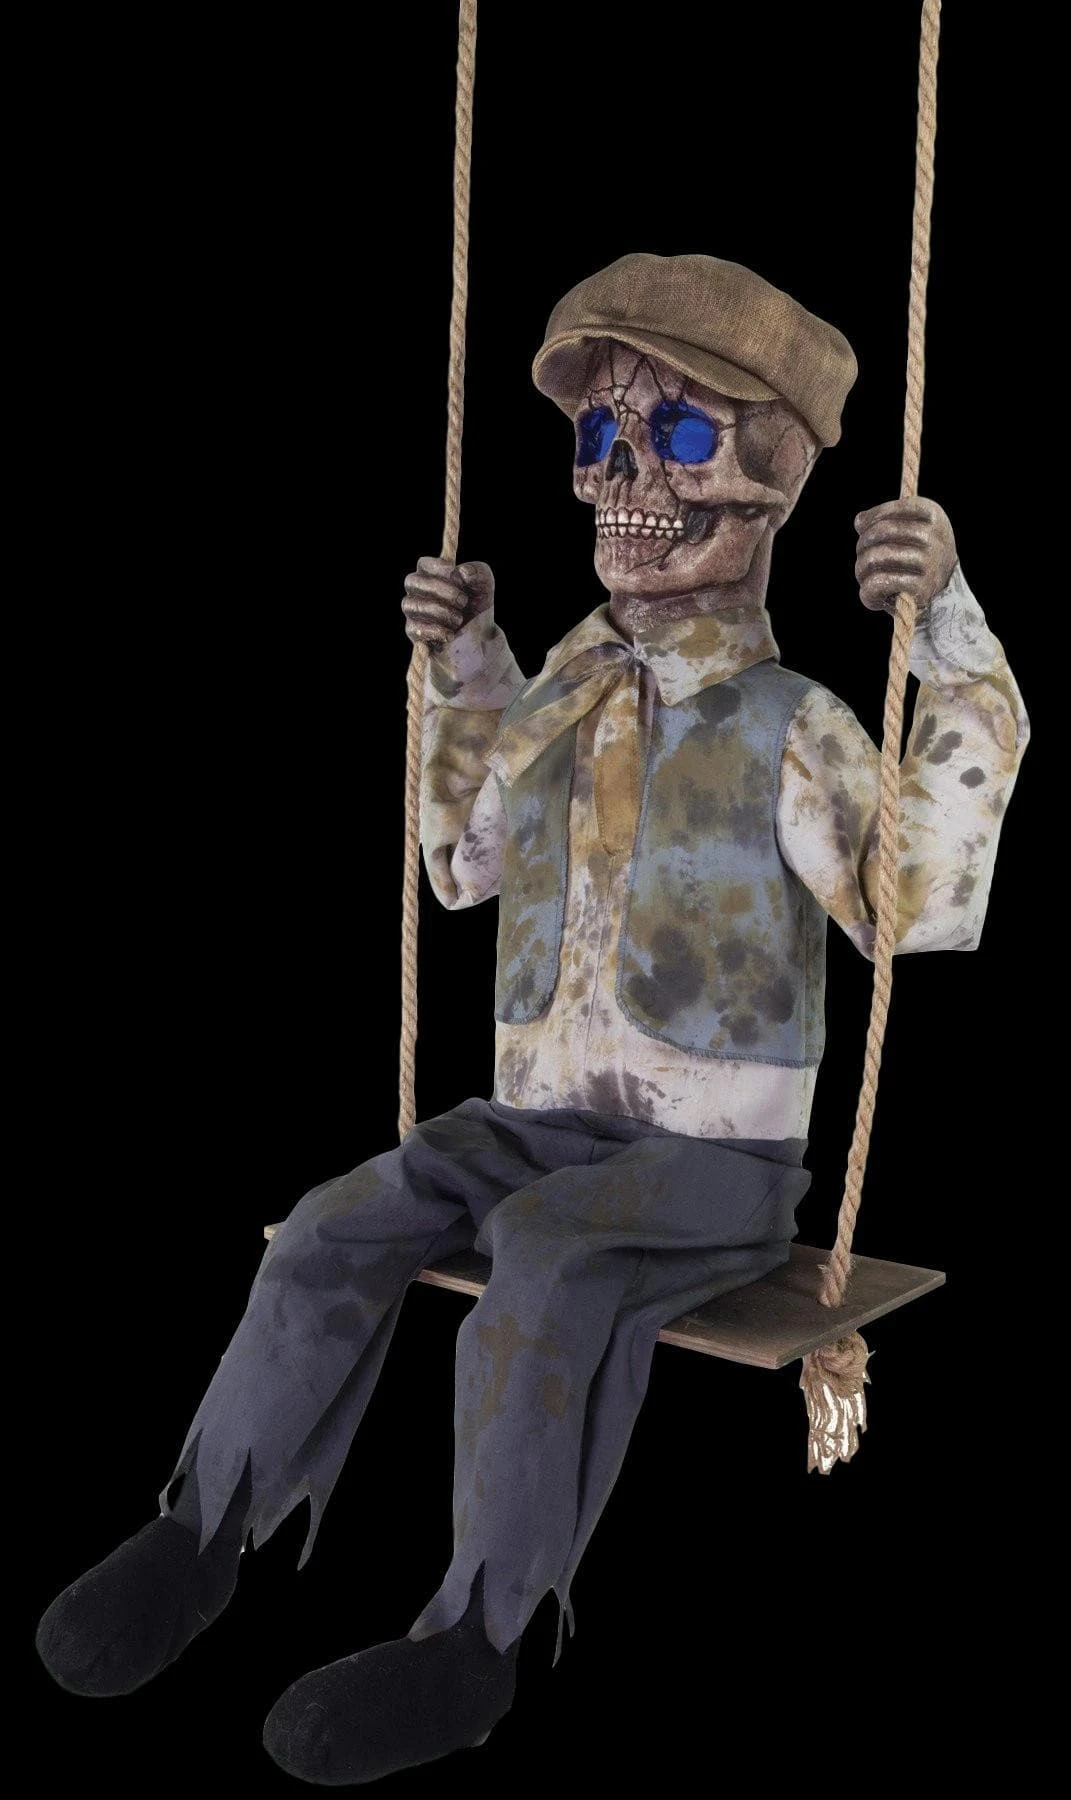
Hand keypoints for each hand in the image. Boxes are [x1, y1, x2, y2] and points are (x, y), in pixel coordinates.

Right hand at [401, 557, 494, 649]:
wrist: (480, 639)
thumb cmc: (476, 606)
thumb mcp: (484, 586)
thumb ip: (478, 572)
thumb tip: (462, 572)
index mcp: (432, 576)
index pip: (423, 564)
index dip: (436, 566)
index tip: (454, 573)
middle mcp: (419, 592)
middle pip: (412, 581)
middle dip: (438, 589)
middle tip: (463, 601)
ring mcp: (414, 613)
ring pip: (411, 604)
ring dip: (439, 611)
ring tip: (459, 620)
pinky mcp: (415, 634)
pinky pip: (414, 628)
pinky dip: (434, 631)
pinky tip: (450, 634)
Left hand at [854, 498, 957, 614]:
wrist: (941, 583)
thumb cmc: (916, 550)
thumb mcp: (908, 526)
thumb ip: (884, 519)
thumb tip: (860, 521)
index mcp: (933, 514)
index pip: (895, 508)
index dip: (873, 516)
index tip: (862, 526)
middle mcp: (933, 538)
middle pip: (883, 531)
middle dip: (863, 543)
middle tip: (861, 553)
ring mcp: (929, 564)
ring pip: (876, 558)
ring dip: (861, 568)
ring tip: (863, 573)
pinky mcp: (921, 588)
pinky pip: (879, 583)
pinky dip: (867, 590)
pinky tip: (869, 591)